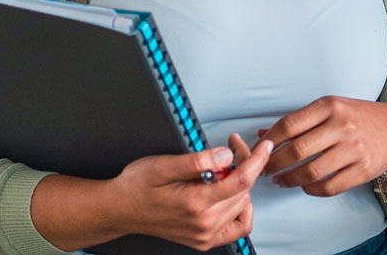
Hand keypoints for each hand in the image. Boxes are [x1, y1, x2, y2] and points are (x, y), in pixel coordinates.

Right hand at [103, 134, 273, 249]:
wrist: (121, 210)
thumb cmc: (137, 185)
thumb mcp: (162, 164)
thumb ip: (197, 161)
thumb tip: (226, 155)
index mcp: (195, 204)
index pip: (241, 181)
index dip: (257, 160)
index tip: (265, 145)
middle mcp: (204, 224)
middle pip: (244, 190)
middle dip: (243, 165)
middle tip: (229, 148)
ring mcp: (206, 235)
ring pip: (243, 204)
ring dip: (240, 183)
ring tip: (221, 169)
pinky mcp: (206, 240)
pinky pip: (239, 226)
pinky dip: (241, 208)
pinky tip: (229, 194)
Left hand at [257, 96, 386, 196]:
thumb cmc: (358, 118)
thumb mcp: (331, 108)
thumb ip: (299, 121)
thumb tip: (262, 135)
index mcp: (330, 106)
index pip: (289, 125)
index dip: (269, 141)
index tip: (259, 151)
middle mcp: (342, 126)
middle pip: (296, 151)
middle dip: (274, 164)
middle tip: (264, 170)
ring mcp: (354, 149)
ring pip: (310, 172)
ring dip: (289, 180)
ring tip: (280, 180)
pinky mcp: (363, 170)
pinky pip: (329, 187)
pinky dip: (311, 190)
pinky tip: (304, 186)